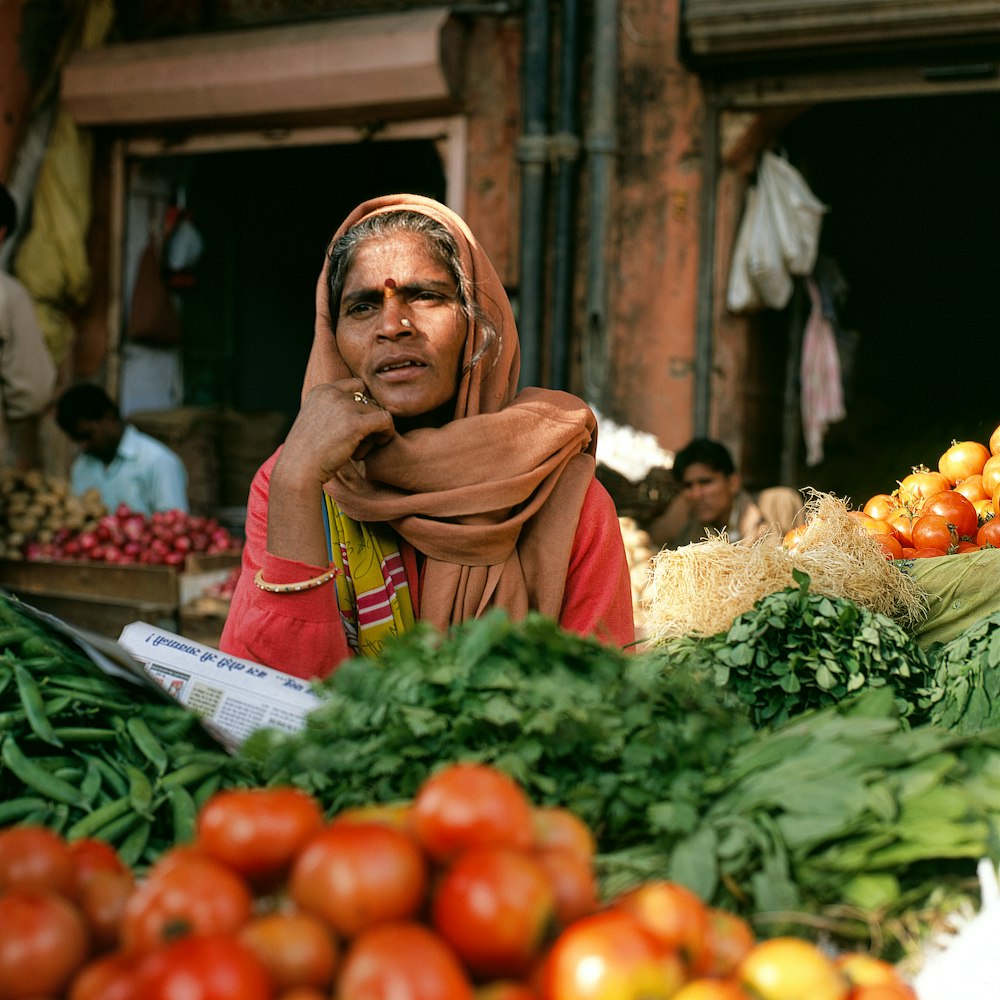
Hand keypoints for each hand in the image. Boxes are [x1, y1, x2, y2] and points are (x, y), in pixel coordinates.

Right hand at [276, 378, 394, 488]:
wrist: (299, 470)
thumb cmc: (308, 454)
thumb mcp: (316, 423)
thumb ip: (333, 411)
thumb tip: (360, 410)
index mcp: (321, 390)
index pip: (355, 385)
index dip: (362, 405)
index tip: (357, 426)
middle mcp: (332, 393)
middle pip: (368, 398)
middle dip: (369, 418)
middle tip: (360, 440)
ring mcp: (344, 406)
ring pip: (377, 411)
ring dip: (374, 430)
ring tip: (360, 449)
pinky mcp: (355, 423)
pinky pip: (385, 420)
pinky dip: (387, 433)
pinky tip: (378, 444)